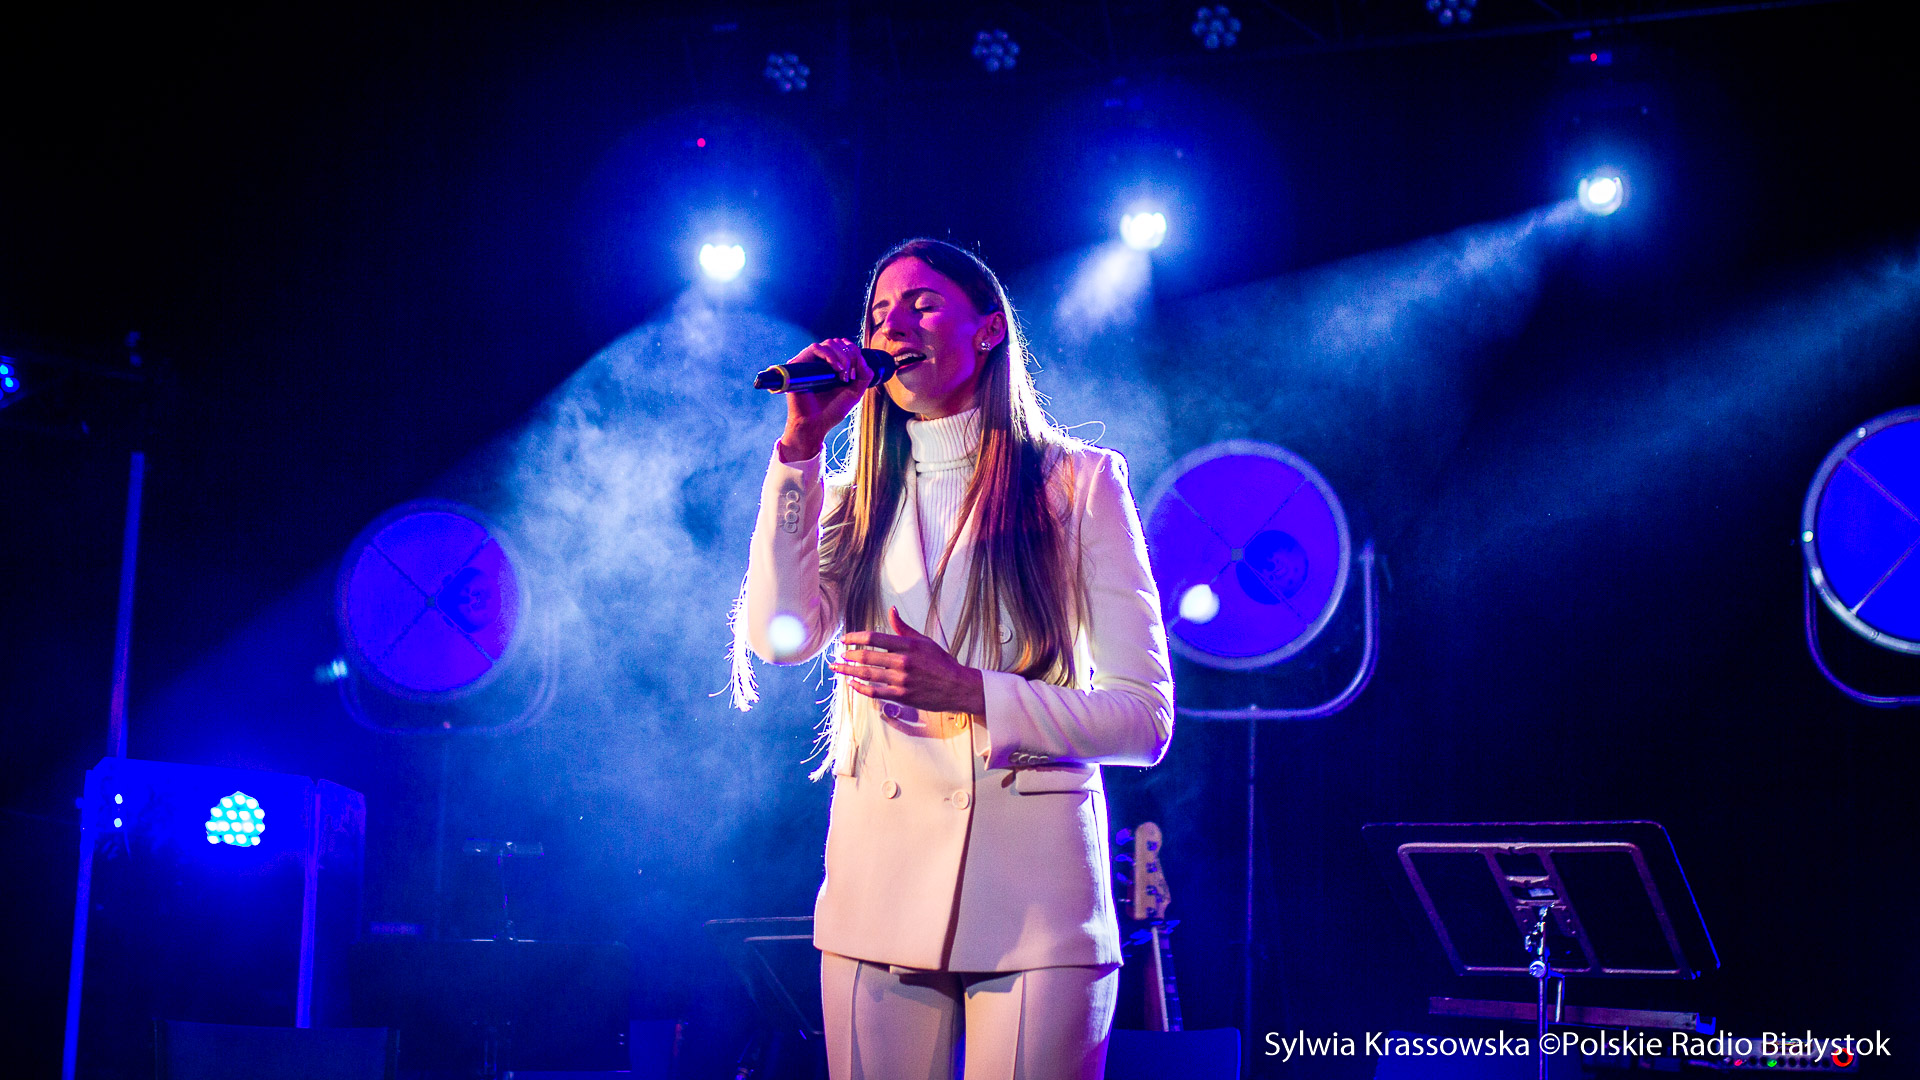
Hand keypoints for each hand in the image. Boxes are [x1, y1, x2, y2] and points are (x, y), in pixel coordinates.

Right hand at [775, 338, 874, 461]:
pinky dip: (829, 355)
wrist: (814, 424)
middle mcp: (820, 362)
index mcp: (833, 367)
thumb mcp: (854, 393)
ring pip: (828, 343)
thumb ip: (863, 376)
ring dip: (841, 355)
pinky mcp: (799, 364)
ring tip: (843, 373)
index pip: (845, 348)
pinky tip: (836, 368)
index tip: (857, 373)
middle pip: (838, 342)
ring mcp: (810, 362)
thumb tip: (863, 358)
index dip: (855, 354)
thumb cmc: (831, 411)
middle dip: (850, 355)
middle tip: (850, 374)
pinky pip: (815, 348)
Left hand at [832, 607, 987, 714]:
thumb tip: (891, 611)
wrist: (958, 687)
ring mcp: (902, 680)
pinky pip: (876, 692)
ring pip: (868, 675)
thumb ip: (903, 628)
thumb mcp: (924, 641)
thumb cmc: (941, 663)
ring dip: (849, 672)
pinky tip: (852, 684)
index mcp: (909, 645)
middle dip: (848, 656)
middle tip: (837, 656)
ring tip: (837, 669)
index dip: (855, 638)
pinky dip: (861, 688)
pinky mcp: (903, 696)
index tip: (844, 639)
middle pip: (867, 657)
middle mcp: (904, 662)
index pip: (875, 638)